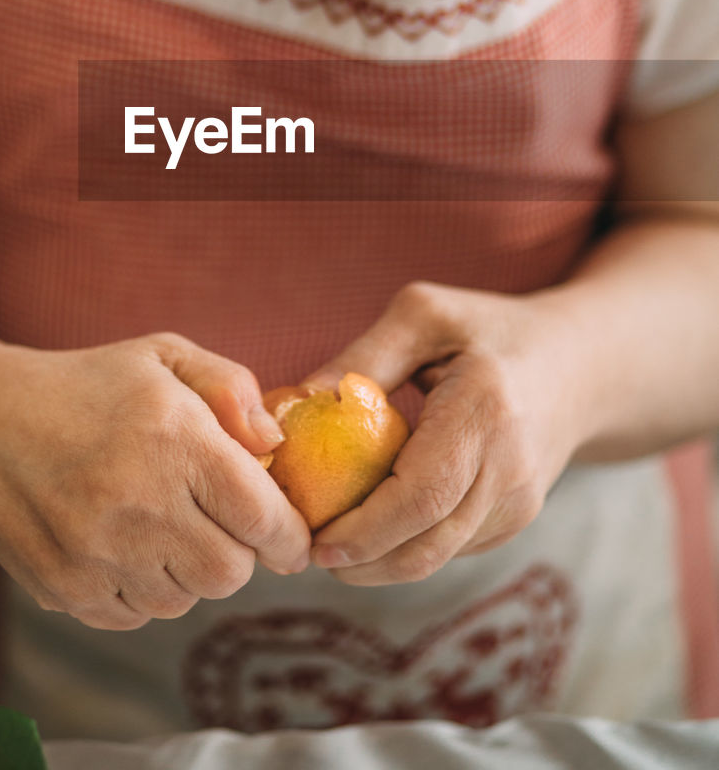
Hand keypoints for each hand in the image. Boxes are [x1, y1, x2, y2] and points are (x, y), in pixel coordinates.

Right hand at [0, 331, 311, 628]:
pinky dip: (142, 590)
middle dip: (237, 553)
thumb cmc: (90, 387)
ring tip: (163, 526)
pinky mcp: (64, 588)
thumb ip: (232, 388)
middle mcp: (136, 499)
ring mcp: (95, 552)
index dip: (288, 535)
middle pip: (229, 572)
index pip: (261, 516)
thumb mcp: (165, 357)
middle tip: (220, 525)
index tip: (289, 538)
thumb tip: (272, 446)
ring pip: (183, 600)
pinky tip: (125, 545)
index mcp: (173, 437)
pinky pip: (135, 616)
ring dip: (187, 572)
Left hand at [300, 282, 588, 583]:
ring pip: (438, 557)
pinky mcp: (515, 520)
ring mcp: (519, 502)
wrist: (579, 364)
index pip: (424, 495)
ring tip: (329, 546)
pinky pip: (452, 548)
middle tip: (306, 550)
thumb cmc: (487, 330)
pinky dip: (406, 549)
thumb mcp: (424, 315)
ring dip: (379, 564)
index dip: (366, 529)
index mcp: (485, 411)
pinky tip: (370, 531)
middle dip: (361, 561)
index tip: (316, 539)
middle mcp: (510, 468)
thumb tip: (299, 397)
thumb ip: (365, 355)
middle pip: (428, 542)